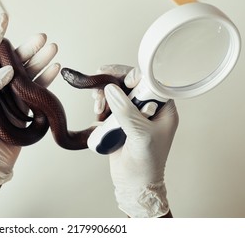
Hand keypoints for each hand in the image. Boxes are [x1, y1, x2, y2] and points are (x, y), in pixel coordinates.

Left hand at [0, 13, 59, 189]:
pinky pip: (37, 87)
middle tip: (42, 38)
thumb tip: (7, 70)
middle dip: (27, 47)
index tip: (4, 18)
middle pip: (13, 60)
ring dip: (40, 59)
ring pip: (28, 71)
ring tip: (52, 48)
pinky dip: (45, 77)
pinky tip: (54, 68)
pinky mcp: (25, 104)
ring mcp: (12, 93)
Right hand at [94, 66, 178, 216]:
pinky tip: (98, 115)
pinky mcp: (119, 122)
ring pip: (116, 94)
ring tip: (98, 107)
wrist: (134, 183)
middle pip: (129, 85)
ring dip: (104, 96)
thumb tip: (110, 89)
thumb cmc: (147, 162)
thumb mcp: (140, 135)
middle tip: (99, 90)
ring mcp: (133, 114)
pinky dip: (101, 106)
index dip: (133, 77)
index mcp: (162, 109)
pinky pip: (109, 106)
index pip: (149, 82)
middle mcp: (148, 108)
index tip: (118, 80)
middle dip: (113, 85)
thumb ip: (126, 111)